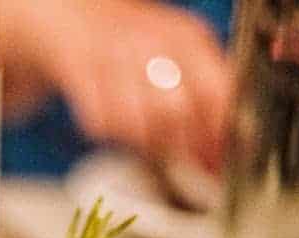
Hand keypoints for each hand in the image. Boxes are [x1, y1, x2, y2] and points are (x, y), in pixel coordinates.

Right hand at [0, 0, 231, 172]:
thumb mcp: (177, 54)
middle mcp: (153, 41)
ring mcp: (114, 54)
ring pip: (137, 123)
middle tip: (173, 153)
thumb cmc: (130, 44)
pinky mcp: (78, 69)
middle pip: (175, 114)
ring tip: (141, 137)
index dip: (217, 135)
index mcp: (187, 37)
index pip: (217, 93)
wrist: (70, 13)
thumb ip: (207, 95)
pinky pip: (100, 123)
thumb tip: (228, 149)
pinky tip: (110, 122)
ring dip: (140, 142)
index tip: (215, 161)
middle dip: (176, 144)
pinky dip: (107, 132)